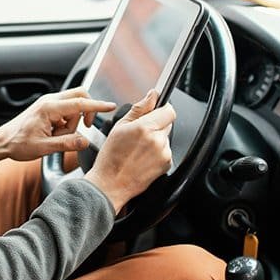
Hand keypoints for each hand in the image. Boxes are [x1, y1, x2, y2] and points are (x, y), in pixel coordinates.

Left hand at [0, 88, 115, 167]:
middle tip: (84, 127)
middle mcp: (49, 101)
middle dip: (86, 111)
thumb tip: (84, 141)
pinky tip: (55, 134)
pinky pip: (66, 111)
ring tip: (57, 136)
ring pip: (74, 105)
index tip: (110, 106)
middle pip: (79, 96)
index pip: (80, 104)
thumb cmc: (18, 144)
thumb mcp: (43, 148)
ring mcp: (48, 103)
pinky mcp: (48, 108)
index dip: (97, 106)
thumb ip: (66, 144)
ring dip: (73, 121)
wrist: (3, 141)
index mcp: (49, 108)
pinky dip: (66, 122)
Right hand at [83, 90, 174, 214]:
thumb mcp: (119, 127)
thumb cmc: (111, 158)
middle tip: (140, 134)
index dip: (162, 109)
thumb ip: (139, 108)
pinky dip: (158, 152)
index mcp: (145, 128)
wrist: (111, 184)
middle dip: (157, 124)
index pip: (169, 110)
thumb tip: (152, 95)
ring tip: (139, 149)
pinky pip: (166, 151)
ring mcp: (164, 153)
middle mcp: (157, 140)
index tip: (156, 111)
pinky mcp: (167, 164)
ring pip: (166, 137)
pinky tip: (143, 158)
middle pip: (168, 123)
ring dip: (157, 139)